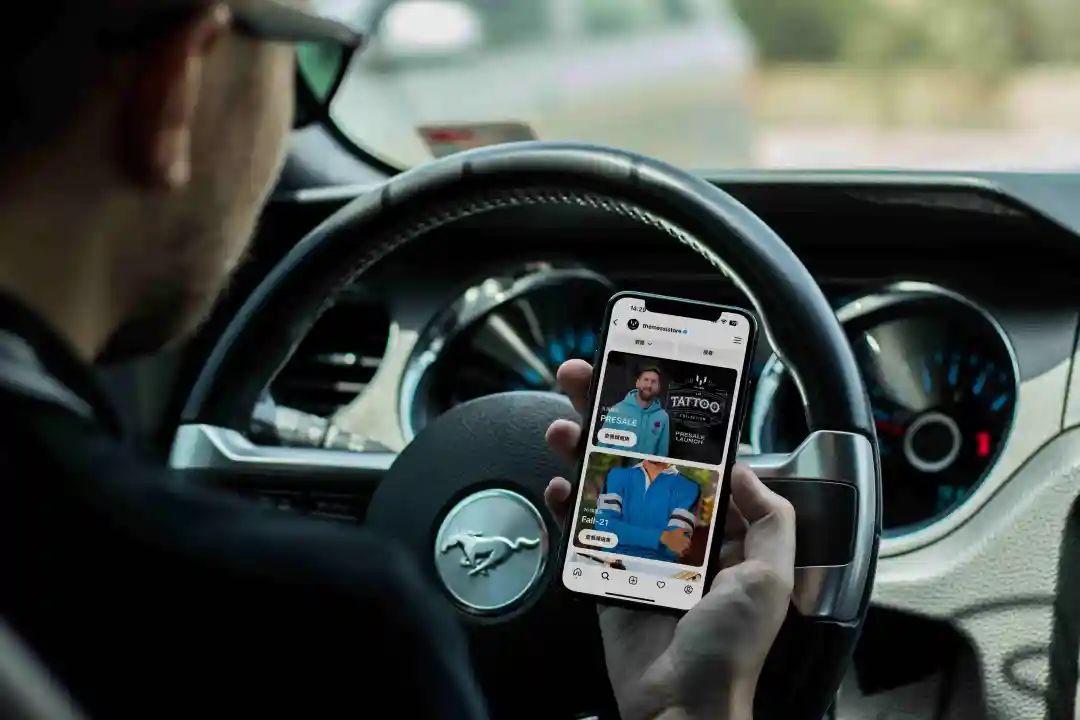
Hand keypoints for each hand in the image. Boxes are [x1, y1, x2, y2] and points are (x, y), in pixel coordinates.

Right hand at [546, 359, 795, 719]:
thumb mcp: (772, 577)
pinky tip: (560, 486)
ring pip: (605, 486)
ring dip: (582, 452)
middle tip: (585, 383)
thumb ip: (771, 517)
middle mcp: (677, 532)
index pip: (691, 458)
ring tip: (563, 428)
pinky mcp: (606, 571)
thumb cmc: (729, 650)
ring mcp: (638, 549)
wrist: (680, 704)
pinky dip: (568, 504)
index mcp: (720, 529)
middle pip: (639, 461)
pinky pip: (582, 529)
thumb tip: (746, 469)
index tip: (646, 384)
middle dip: (611, 419)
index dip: (667, 420)